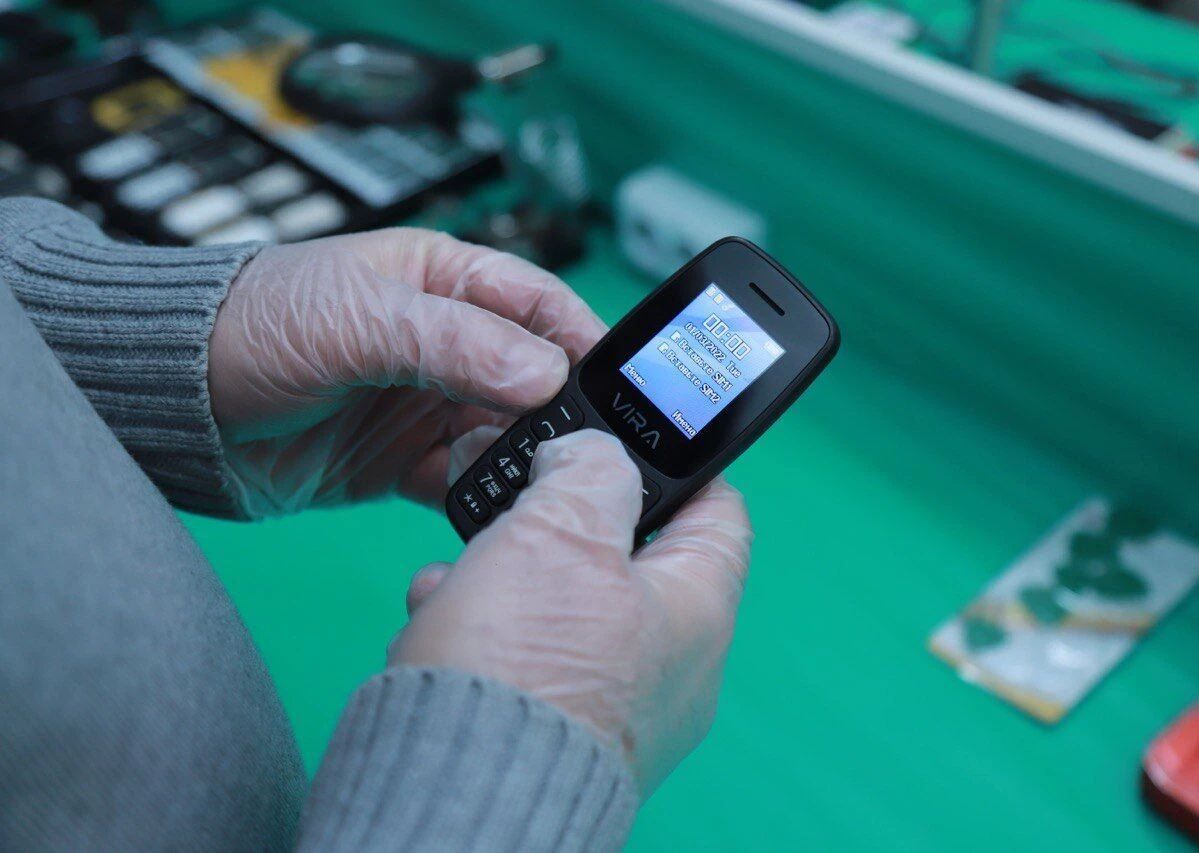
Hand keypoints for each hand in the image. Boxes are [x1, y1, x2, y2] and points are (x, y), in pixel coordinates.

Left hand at [208, 228, 604, 515]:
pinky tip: (489, 510)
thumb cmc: (253, 325)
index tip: (621, 383)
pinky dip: (479, 496)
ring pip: (503, 433)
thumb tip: (545, 374)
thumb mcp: (359, 318)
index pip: (536, 302)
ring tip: (533, 484)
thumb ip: (454, 343)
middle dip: (560, 412)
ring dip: (520, 459)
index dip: (582, 339)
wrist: (172, 405)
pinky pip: (461, 479)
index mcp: (441, 279)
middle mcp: (444, 342)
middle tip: (586, 450)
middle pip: (532, 375)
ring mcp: (423, 403)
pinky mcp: (400, 461)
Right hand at [391, 429, 752, 796]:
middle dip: (558, 520)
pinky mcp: (550, 728)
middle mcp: (666, 665)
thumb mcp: (561, 531)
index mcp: (697, 611)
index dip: (676, 464)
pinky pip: (523, 653)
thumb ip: (588, 470)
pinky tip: (441, 619)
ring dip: (504, 571)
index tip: (631, 438)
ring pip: (559, 601)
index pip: (718, 512)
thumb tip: (589, 455)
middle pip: (624, 554)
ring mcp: (610, 703)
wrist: (452, 794)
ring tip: (462, 571)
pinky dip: (481, 627)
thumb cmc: (525, 673)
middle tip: (521, 498)